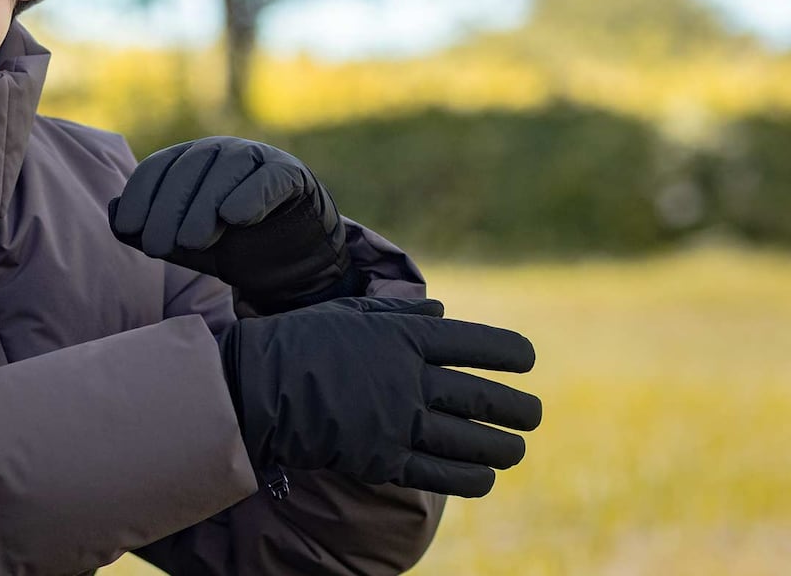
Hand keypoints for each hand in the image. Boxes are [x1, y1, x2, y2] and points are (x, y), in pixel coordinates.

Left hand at [109, 136, 355, 311]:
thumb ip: (148, 232)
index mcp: (188, 162)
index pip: (157, 168)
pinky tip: (236, 217)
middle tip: (158, 247)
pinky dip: (251, 194)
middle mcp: (219, 152)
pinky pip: (268, 177)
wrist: (290, 262)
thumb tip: (113, 215)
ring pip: (225, 171)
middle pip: (187, 170)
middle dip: (168, 209)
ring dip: (205, 205)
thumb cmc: (230, 247)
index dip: (139, 197)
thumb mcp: (183, 246)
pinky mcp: (290, 174)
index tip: (130, 228)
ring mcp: (256, 158)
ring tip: (193, 241)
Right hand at [214, 295, 541, 497]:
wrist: (256, 386)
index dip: (510, 352)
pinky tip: (485, 477)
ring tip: (516, 449)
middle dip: (518, 409)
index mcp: (404, 338)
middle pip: (483, 398)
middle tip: (534, 415)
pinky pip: (441, 474)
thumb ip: (402, 316)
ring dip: (502, 447)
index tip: (527, 359)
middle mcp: (410, 380)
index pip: (476, 344)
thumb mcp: (350, 312)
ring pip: (471, 441)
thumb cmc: (300, 342)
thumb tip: (443, 314)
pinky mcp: (383, 459)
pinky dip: (471, 478)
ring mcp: (398, 423)